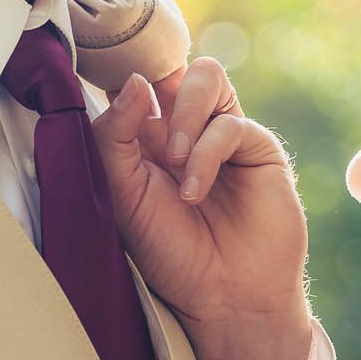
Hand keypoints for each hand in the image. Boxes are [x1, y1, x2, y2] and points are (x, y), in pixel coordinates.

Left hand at [91, 59, 313, 359]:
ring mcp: (222, 133)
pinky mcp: (257, 146)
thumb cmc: (169, 251)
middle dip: (155, 83)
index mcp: (144, 136)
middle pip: (171, 65)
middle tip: (146, 127)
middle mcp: (184, 127)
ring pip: (205, 75)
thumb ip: (115, 135)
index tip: (103, 80)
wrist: (222, 295)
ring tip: (172, 158)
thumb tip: (134, 80)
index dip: (119, 72)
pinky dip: (205, 154)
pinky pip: (229, 124)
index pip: (131, 81)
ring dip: (183, 113)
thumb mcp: (121, 193)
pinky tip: (194, 192)